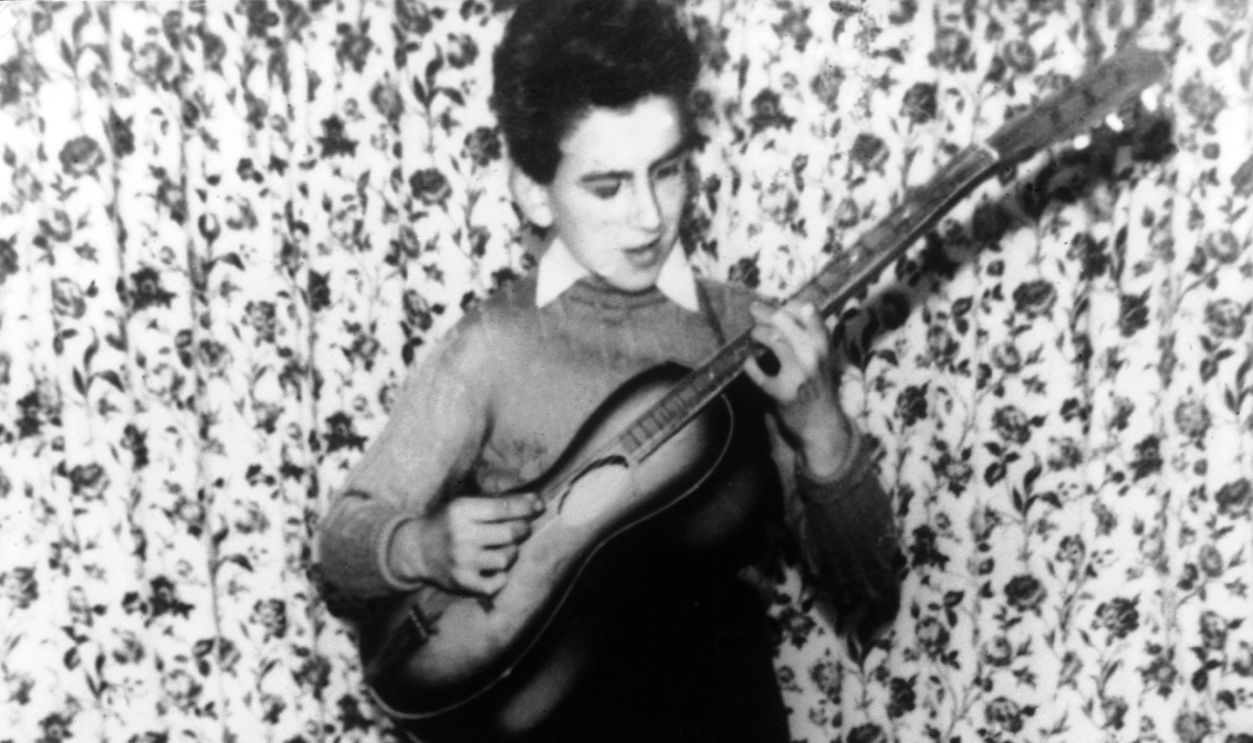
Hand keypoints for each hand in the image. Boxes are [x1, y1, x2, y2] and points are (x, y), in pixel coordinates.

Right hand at [395, 493, 544, 595]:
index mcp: (461, 511)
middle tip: (521, 528)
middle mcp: (462, 536)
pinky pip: (496, 583)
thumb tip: (536, 503)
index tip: (539, 504)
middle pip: (510, 533)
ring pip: (507, 558)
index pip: (503, 508)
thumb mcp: (464, 506)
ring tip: (502, 547)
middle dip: (523, 529)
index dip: (526, 506)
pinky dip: (500, 576)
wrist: (417, 550)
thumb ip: (495, 505)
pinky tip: (494, 568)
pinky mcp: (463, 582)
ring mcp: (463, 561)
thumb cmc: (448, 524)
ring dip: (511, 552)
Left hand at [743, 301, 852, 478]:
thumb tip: (785, 309)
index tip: (776, 307)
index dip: (788, 306)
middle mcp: (813, 358)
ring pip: (774, 340)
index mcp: (824, 347)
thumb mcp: (821, 358)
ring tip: (753, 336)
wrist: (821, 424)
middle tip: (754, 310)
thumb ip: (808, 335)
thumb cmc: (818, 386)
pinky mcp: (782, 394)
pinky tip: (749, 362)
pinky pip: (758, 374)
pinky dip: (750, 365)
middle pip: (785, 322)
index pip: (808, 312)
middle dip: (766, 313)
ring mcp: (798, 375)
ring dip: (758, 334)